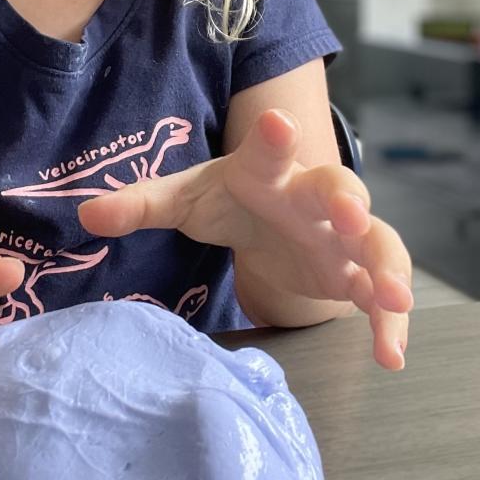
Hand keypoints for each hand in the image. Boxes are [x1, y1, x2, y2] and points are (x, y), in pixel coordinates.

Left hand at [78, 108, 412, 369]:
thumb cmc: (232, 200)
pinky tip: (391, 357)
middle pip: (336, 191)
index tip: (275, 123)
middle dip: (345, 202)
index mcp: (267, 170)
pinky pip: (380, 292)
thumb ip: (140, 203)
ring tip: (393, 299)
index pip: (268, 150)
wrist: (277, 219)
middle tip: (349, 215)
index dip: (273, 138)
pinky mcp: (356, 272)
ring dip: (386, 268)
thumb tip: (86, 215)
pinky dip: (389, 323)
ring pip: (375, 243)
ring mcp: (342, 235)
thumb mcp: (186, 199)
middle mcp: (312, 197)